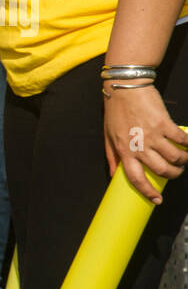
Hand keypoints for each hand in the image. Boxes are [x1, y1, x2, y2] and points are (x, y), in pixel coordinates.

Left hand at [102, 84, 187, 202]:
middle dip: (173, 175)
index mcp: (124, 151)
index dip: (147, 191)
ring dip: (183, 161)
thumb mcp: (107, 136)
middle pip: (161, 170)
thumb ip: (111, 156)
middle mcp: (138, 146)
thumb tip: (112, 174)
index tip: (157, 200)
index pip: (135, 178)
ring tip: (183, 159)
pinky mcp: (165, 124)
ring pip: (175, 157)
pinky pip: (182, 140)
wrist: (125, 88)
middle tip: (176, 172)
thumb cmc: (115, 111)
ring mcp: (153, 135)